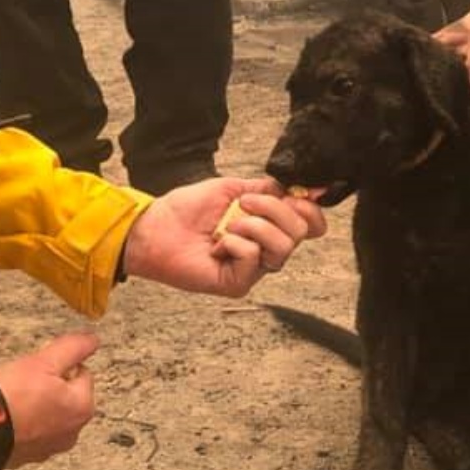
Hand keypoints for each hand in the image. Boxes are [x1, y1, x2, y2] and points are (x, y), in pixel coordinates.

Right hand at [0, 333, 98, 469]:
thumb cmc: (9, 397)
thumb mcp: (44, 361)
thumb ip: (73, 348)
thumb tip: (92, 341)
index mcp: (82, 409)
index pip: (81, 372)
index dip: (59, 363)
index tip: (40, 364)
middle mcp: (71, 433)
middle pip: (65, 396)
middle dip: (48, 385)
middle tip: (24, 380)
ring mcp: (47, 448)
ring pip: (46, 415)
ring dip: (34, 405)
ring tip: (11, 397)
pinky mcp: (25, 457)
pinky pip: (27, 432)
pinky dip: (19, 423)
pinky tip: (4, 415)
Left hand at [120, 176, 326, 295]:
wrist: (157, 227)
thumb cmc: (188, 210)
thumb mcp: (235, 189)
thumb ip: (269, 189)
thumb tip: (301, 187)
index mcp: (270, 228)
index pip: (311, 225)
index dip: (309, 208)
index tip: (296, 192)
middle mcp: (267, 250)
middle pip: (300, 232)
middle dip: (274, 209)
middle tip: (244, 204)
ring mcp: (254, 269)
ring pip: (282, 246)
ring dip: (253, 225)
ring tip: (227, 225)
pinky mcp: (238, 283)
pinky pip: (253, 257)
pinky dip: (233, 242)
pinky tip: (216, 245)